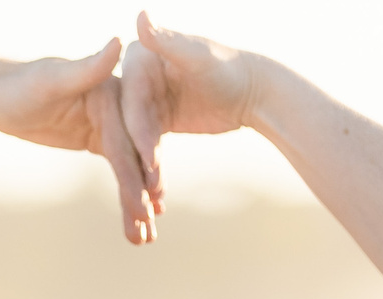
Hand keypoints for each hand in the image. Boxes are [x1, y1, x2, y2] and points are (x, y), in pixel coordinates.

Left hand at [0, 46, 156, 244]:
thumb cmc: (20, 84)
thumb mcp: (52, 78)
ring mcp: (111, 125)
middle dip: (141, 198)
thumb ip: (88, 67)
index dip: (137, 173)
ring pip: (129, 171)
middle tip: (148, 230)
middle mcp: (119, 108)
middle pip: (133, 160)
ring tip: (144, 239)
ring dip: (137, 206)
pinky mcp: (100, 140)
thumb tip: (119, 41)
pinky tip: (136, 222)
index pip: (127, 140)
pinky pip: (118, 173)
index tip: (149, 201)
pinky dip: (127, 197)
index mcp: (113, 93)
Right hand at [118, 13, 268, 213]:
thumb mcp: (197, 56)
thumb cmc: (228, 67)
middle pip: (131, 122)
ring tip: (153, 196)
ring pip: (138, 140)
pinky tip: (155, 195)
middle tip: (149, 185)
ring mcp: (145, 101)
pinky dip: (151, 171)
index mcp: (140, 58)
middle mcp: (137, 79)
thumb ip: (167, 40)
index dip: (138, 130)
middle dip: (141, 156)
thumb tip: (141, 15)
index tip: (148, 157)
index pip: (132, 98)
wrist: (251, 90)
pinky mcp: (155, 121)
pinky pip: (148, 149)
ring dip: (144, 169)